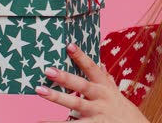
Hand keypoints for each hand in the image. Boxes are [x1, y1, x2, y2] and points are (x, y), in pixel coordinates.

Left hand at [35, 43, 149, 122]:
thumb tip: (101, 63)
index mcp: (105, 86)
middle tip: (48, 70)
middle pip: (82, 85)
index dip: (81, 57)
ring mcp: (96, 113)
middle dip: (66, 78)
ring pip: (75, 104)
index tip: (69, 46)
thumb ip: (106, 79)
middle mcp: (101, 98)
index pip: (92, 68)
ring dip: (57, 97)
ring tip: (40, 91)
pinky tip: (39, 122)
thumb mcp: (115, 93)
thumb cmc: (121, 109)